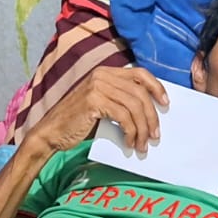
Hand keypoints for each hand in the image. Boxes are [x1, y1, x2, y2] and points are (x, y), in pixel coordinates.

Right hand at [28, 66, 167, 155]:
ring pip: (134, 106)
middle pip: (140, 93)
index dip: (156, 87)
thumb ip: (121, 101)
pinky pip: (123, 117)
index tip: (166, 103)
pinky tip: (129, 142)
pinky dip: (131, 132)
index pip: (139, 74)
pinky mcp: (93, 101)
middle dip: (152, 116)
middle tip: (155, 135)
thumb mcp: (102, 105)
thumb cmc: (78, 123)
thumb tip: (150, 113)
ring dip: (143, 129)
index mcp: (106, 72)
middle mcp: (102, 75)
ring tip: (143, 145)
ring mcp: (97, 86)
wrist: (51, 133)